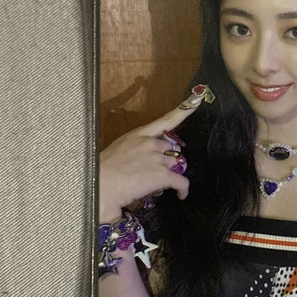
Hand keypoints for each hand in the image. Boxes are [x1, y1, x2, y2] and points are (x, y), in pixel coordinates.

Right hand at [99, 85, 212, 215]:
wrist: (100, 185)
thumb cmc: (100, 171)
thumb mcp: (117, 152)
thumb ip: (134, 152)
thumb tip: (142, 164)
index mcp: (138, 134)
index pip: (165, 121)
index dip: (183, 111)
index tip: (196, 101)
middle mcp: (150, 143)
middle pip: (171, 149)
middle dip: (168, 159)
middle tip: (158, 171)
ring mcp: (157, 159)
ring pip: (175, 164)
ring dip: (171, 173)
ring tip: (160, 184)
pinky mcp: (162, 175)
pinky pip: (181, 181)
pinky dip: (183, 189)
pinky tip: (181, 194)